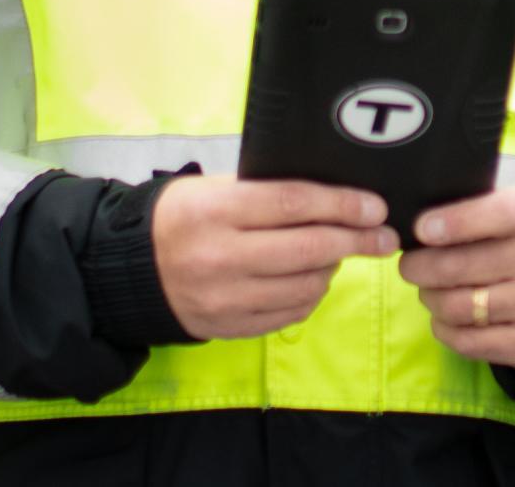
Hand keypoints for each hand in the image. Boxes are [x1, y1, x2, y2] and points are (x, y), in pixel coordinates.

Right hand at [152, 176, 397, 339]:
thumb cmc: (184, 215)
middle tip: (385, 237)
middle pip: (308, 248)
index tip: (377, 207)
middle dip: (357, 241)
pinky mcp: (227, 327)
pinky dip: (311, 295)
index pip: (294, 204)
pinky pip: (289, 314)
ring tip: (338, 252)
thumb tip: (338, 194)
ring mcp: (223, 298)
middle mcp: (219, 256)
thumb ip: (268, 190)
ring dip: (333, 267)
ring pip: (305, 285)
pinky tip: (312, 278)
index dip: (343, 205)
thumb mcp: (215, 187)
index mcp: (216, 210)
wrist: (130, 269)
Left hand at [398, 187, 514, 369]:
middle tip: (411, 266)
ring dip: (430, 299)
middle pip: (458, 267)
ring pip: (456, 307)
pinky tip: (447, 318)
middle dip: (419, 267)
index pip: (497, 214)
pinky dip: (444, 329)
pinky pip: (466, 342)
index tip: (422, 229)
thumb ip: (478, 209)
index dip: (455, 221)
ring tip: (431, 291)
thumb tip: (420, 226)